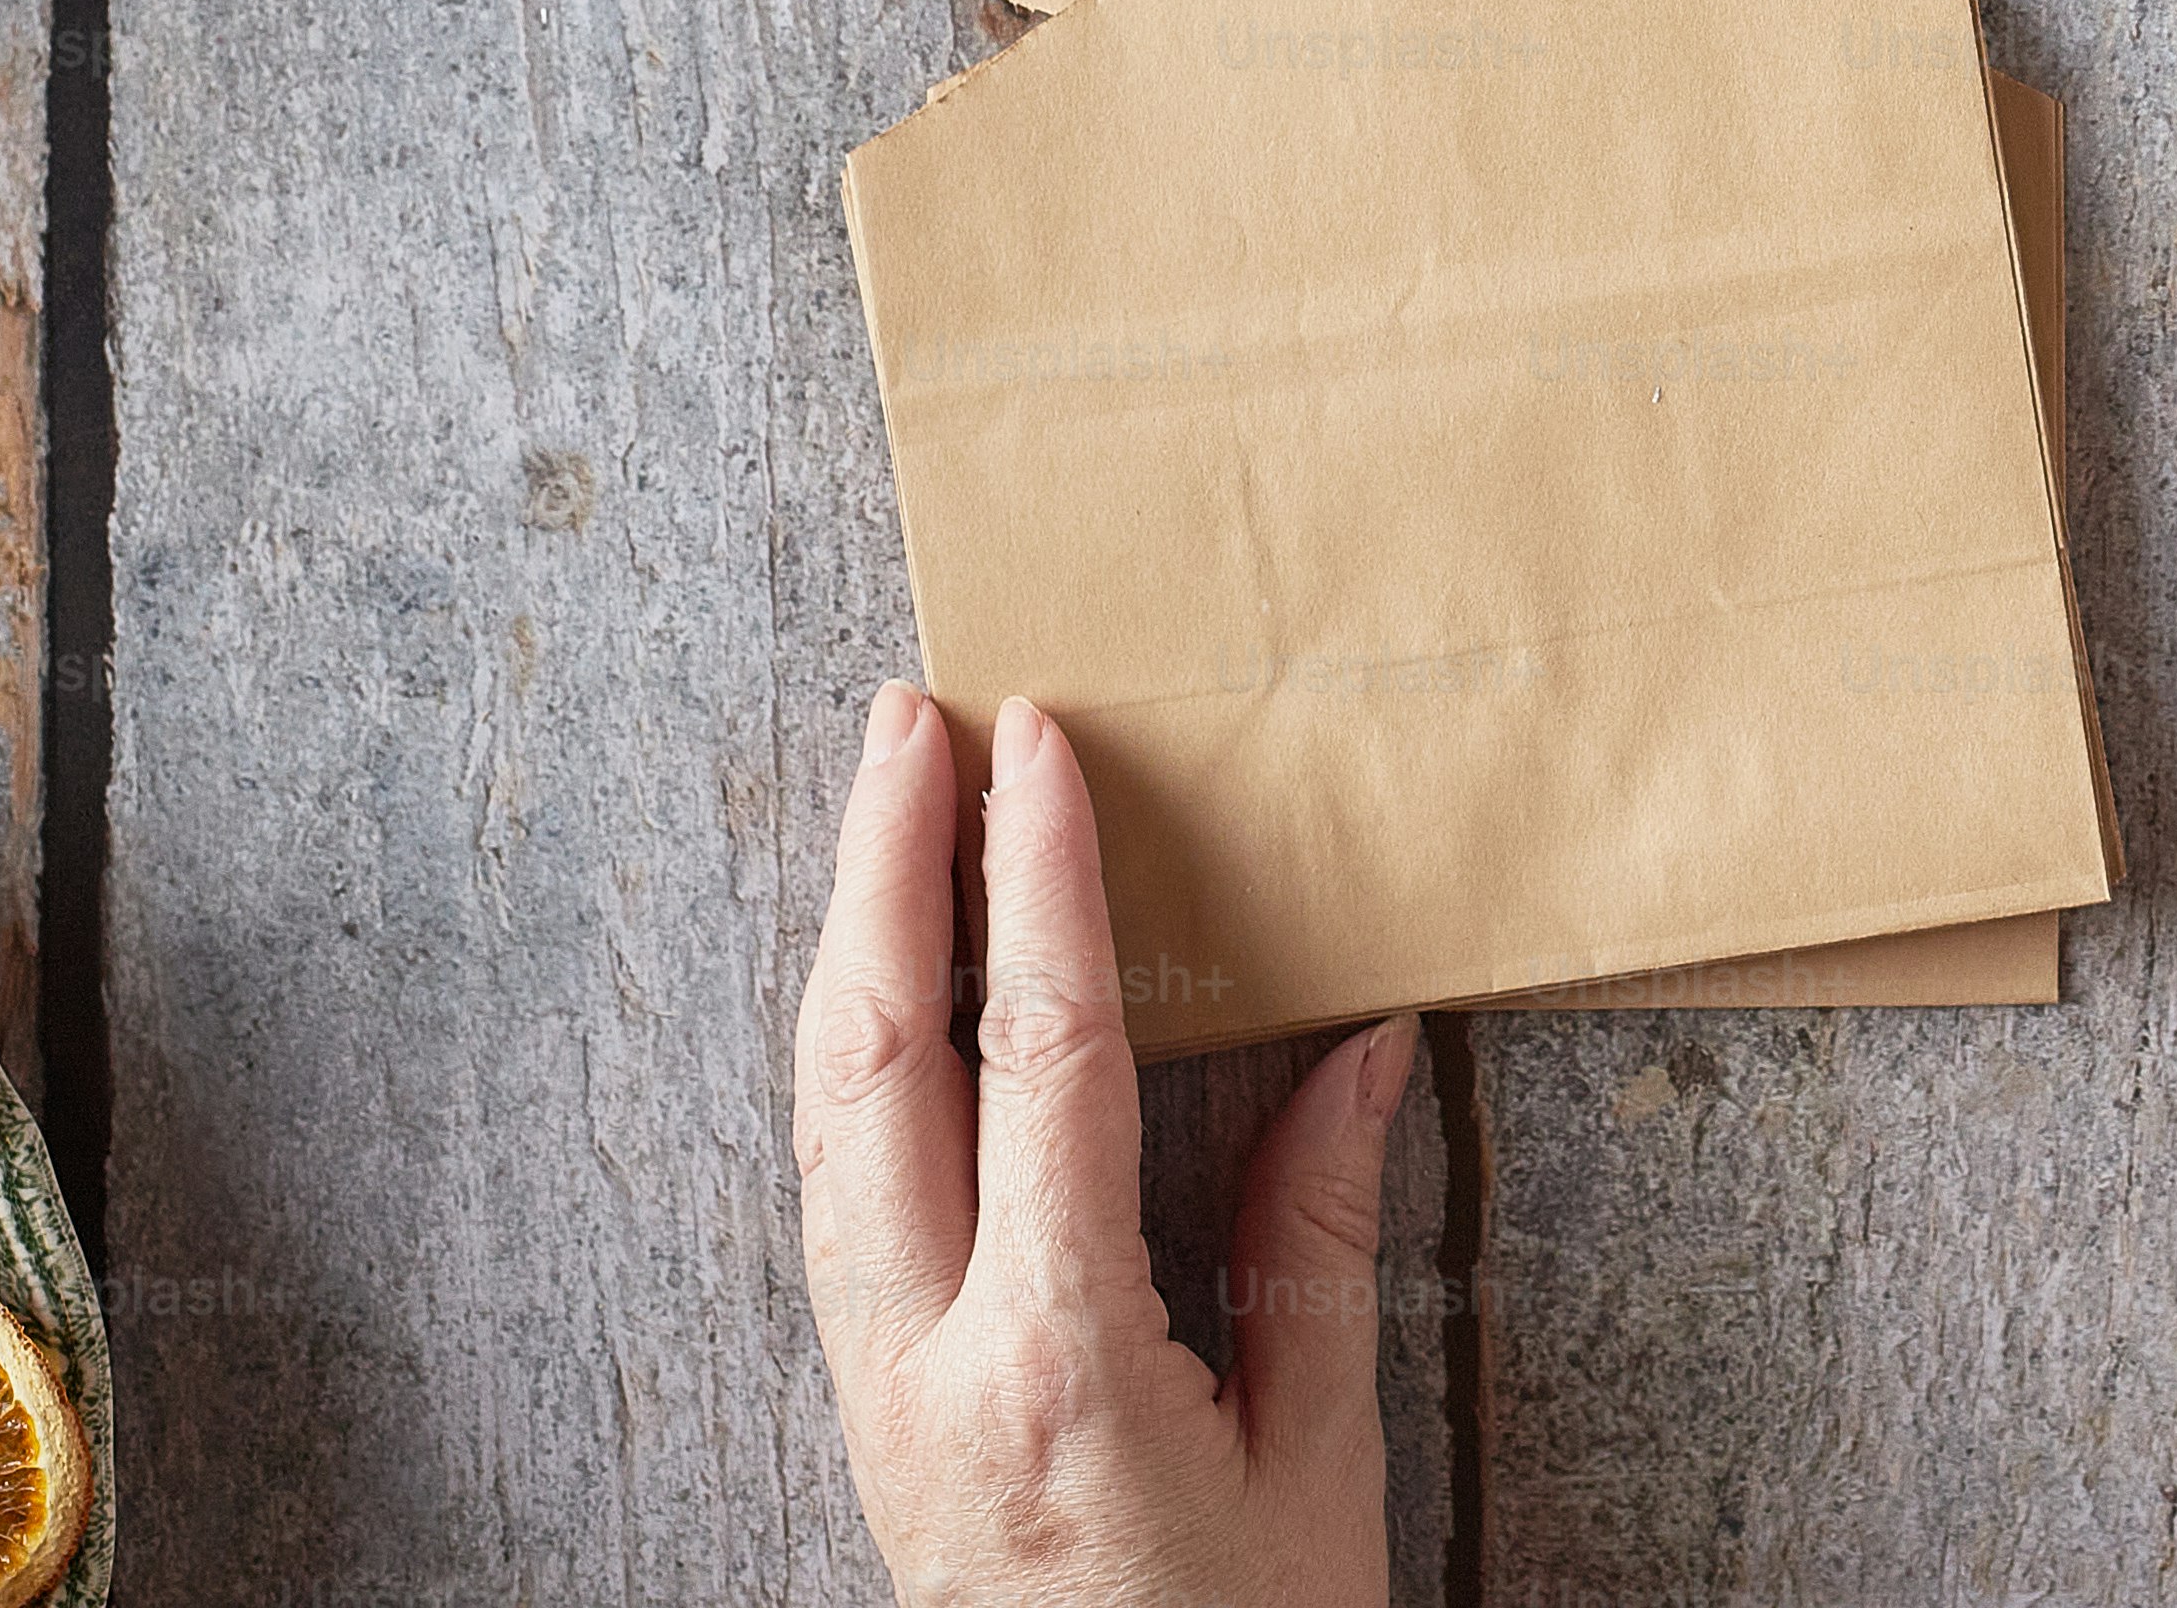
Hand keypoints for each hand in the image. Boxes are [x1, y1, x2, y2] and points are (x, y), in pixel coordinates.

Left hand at [794, 683, 1408, 1607]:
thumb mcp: (1320, 1457)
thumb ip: (1316, 1241)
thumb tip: (1354, 1048)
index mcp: (1061, 1360)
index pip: (1038, 1058)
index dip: (1036, 884)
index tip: (1038, 748)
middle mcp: (930, 1363)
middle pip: (872, 1062)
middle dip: (885, 870)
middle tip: (914, 719)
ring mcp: (875, 1389)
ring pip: (822, 1121)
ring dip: (849, 947)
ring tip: (886, 808)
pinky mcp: (867, 1407)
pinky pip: (831, 1192)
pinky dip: (849, 1056)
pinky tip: (881, 990)